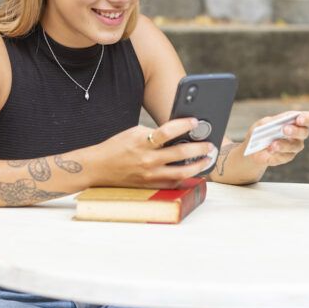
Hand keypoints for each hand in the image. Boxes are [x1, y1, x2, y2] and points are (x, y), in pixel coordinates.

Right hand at [91, 118, 214, 187]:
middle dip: (199, 148)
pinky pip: (172, 183)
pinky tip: (193, 172)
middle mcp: (147, 159)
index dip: (183, 125)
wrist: (99, 167)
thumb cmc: (118, 146)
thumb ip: (155, 134)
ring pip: (181, 172)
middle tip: (210, 144)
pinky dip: (185, 178)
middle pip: (180, 152)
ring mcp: (149, 174)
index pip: (167, 131)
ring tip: (207, 160)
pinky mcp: (150, 185)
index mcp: (142, 141)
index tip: (195, 121)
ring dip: (198, 165)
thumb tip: (179, 132)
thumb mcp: (135, 133)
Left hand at [243, 111, 308, 166]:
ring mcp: (295, 146)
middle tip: (284, 130)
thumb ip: (272, 122)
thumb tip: (278, 124)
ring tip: (273, 144)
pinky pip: (286, 156)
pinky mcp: (288, 156)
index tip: (299, 120)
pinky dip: (277, 153)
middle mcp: (299, 133)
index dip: (306, 118)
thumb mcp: (264, 123)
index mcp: (296, 120)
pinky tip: (270, 150)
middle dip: (295, 131)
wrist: (254, 148)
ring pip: (295, 146)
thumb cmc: (261, 131)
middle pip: (304, 132)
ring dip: (284, 144)